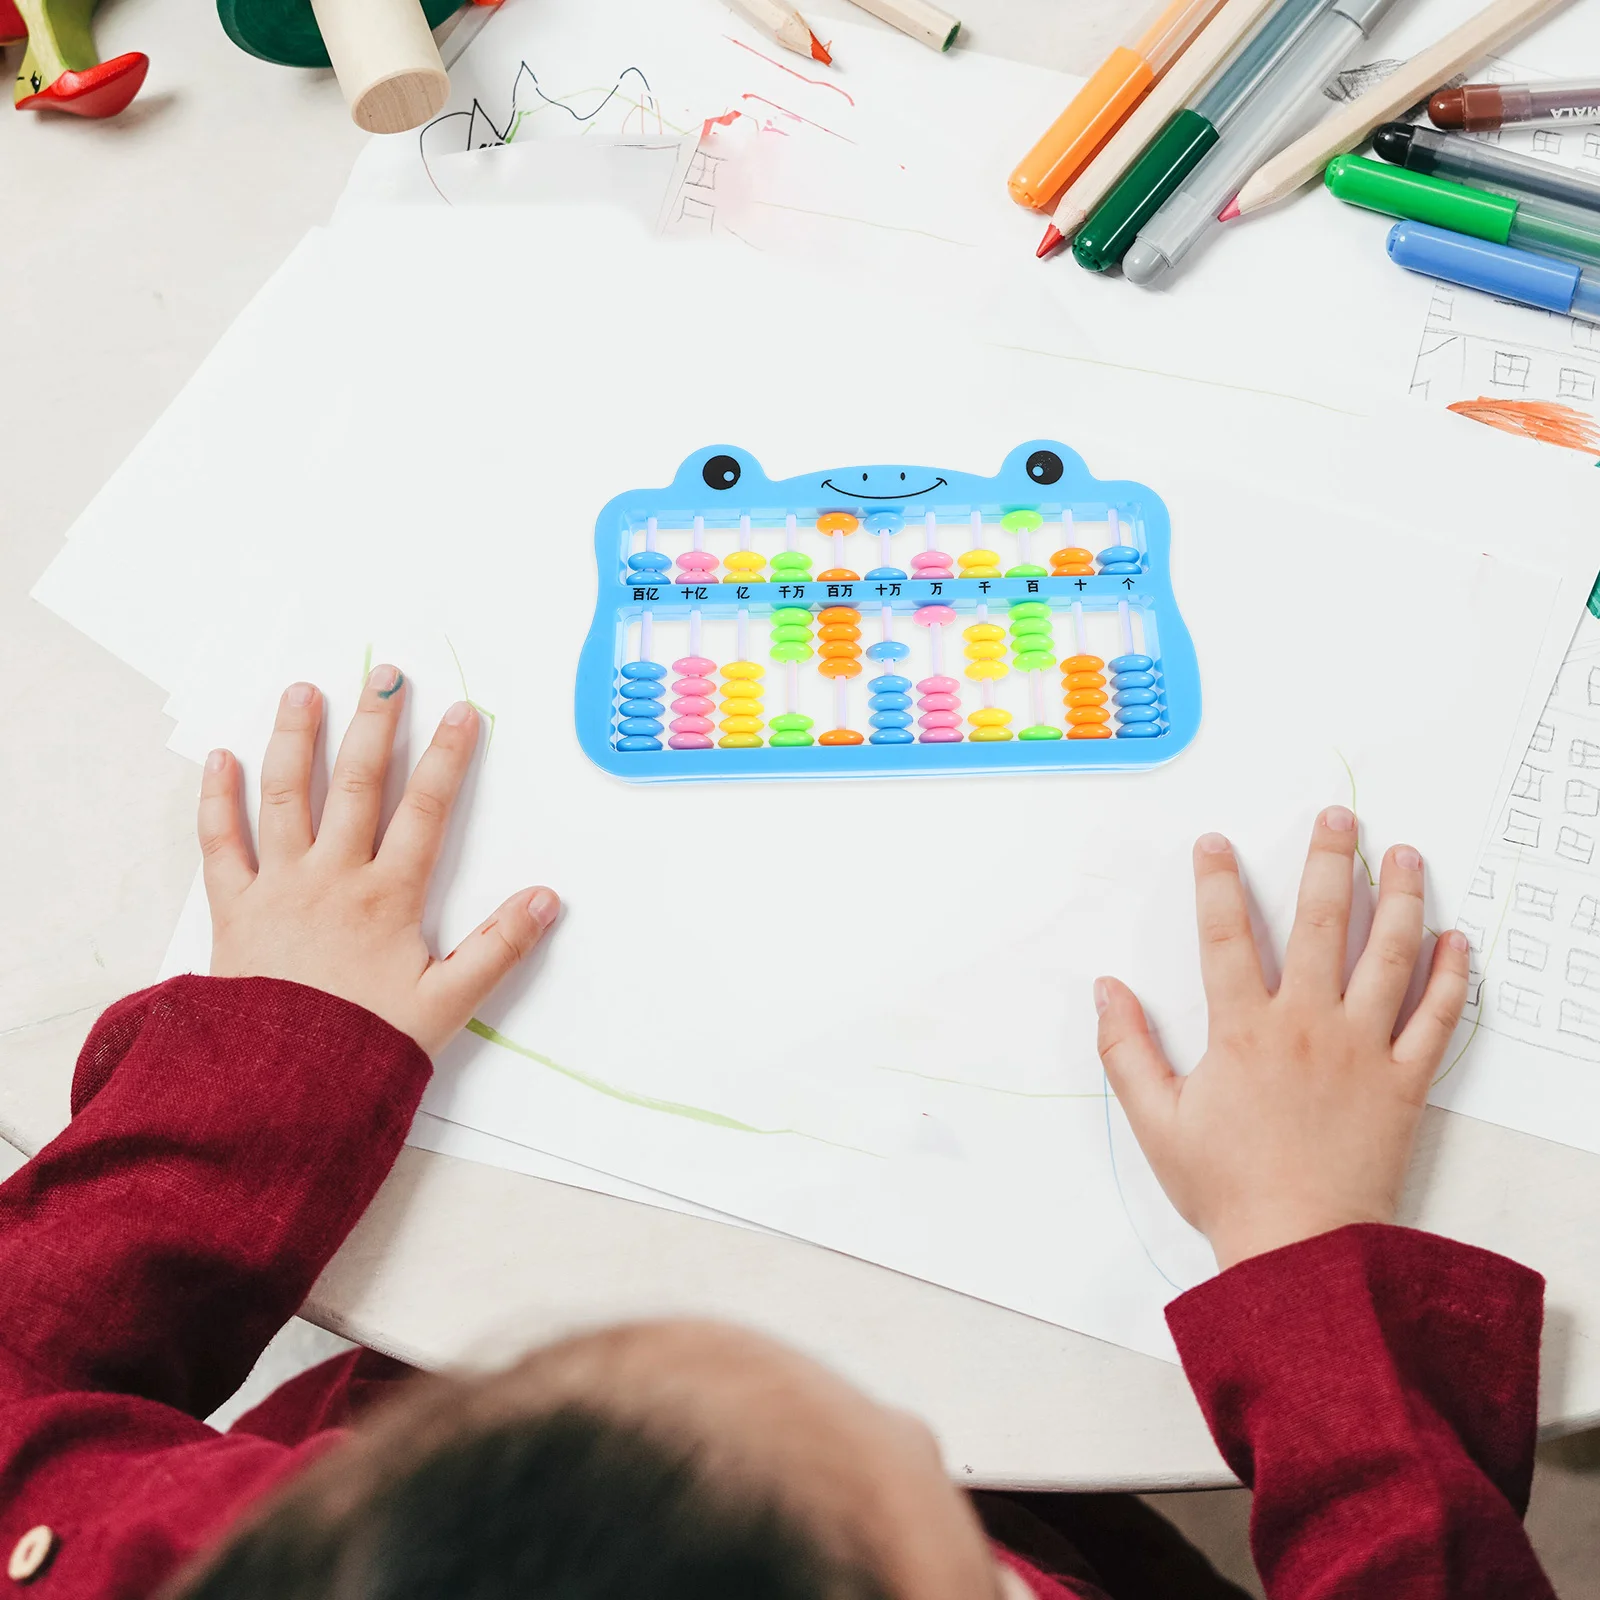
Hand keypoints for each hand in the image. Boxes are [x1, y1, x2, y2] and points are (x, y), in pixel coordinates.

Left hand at [197, 666, 559, 1055]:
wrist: (276, 1091)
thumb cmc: (364, 1048)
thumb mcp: (447, 1004)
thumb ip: (499, 948)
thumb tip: (547, 899)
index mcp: (387, 897)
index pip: (427, 810)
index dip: (449, 758)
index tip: (462, 712)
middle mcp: (332, 878)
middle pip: (358, 785)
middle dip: (376, 726)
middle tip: (386, 676)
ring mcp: (278, 887)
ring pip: (287, 797)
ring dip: (296, 740)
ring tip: (304, 692)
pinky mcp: (233, 909)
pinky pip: (220, 843)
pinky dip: (218, 799)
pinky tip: (221, 759)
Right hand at [1096, 807, 1469, 1271]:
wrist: (1302, 1251)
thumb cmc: (1228, 1188)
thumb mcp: (1155, 1121)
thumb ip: (1125, 1050)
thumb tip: (1106, 990)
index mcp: (1243, 1030)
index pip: (1224, 935)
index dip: (1216, 882)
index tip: (1216, 843)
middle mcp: (1307, 1025)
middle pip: (1320, 923)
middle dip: (1329, 862)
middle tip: (1339, 818)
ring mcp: (1362, 1050)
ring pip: (1388, 956)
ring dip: (1400, 899)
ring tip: (1407, 856)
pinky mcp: (1404, 1083)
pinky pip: (1436, 1020)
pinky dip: (1451, 978)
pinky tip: (1457, 941)